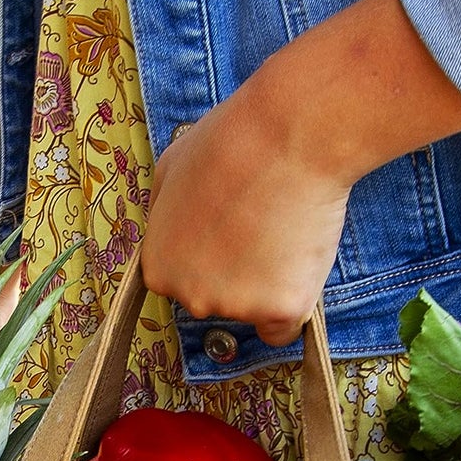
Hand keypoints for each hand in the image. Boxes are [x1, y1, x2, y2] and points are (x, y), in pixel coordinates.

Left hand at [141, 0, 460, 347]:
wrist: (286, 136)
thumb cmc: (230, 142)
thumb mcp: (170, 171)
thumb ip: (166, 215)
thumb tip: (173, 231)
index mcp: (159, 269)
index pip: (185, 283)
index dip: (212, 255)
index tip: (232, 229)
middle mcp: (190, 297)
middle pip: (219, 302)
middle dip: (239, 273)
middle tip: (262, 225)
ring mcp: (234, 307)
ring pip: (256, 311)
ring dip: (271, 282)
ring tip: (284, 227)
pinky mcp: (279, 310)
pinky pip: (288, 324)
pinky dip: (297, 301)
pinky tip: (300, 257)